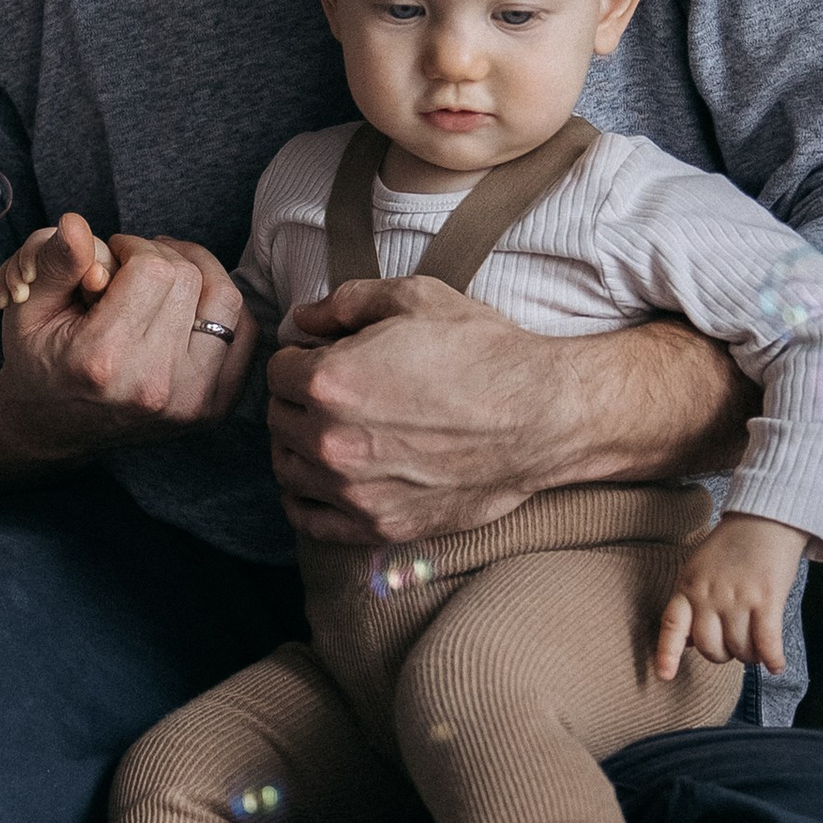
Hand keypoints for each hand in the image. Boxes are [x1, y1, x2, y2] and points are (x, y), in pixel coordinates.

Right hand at [0, 212, 254, 461]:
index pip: (153, 269)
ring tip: (164, 275)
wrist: (52, 428)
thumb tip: (75, 224)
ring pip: (226, 302)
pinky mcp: (212, 409)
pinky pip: (244, 334)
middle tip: (131, 267)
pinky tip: (187, 305)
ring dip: (199, 274)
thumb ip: (55, 263)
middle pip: (191, 280)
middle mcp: (154, 385)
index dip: (133, 245)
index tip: (113, 253)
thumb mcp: (28, 308)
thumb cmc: (39, 360)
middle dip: (161, 257)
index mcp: (104, 359)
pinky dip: (220, 309)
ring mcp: (189, 402)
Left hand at [267, 285, 750, 548]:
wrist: (544, 415)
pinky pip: (309, 519)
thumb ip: (345, 302)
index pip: (277, 370)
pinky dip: (309, 498)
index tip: (328, 358)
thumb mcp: (416, 298)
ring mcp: (354, 490)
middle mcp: (331, 441)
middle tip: (337, 393)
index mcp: (330, 381)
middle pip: (278, 418)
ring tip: (335, 430)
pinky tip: (329, 478)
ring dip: (300, 446)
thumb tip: (303, 318)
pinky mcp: (380, 525)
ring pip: (287, 469)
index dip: (303, 358)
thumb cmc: (484, 352)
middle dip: (300, 400)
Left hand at [654, 512, 808, 680]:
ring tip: (757, 647)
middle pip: (711, 648)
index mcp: (688, 587)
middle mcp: (709, 595)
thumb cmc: (731, 547)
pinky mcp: (767, 599)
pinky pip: (767, 642)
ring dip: (750, 656)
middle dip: (724, 654)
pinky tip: (777, 665)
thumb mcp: (698, 569)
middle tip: (735, 645)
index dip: (667, 653)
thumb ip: (691, 604)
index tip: (665, 676)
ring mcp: (738, 598)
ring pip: (740, 649)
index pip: (672, 625)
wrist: (765, 518)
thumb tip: (688, 644)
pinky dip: (773, 659)